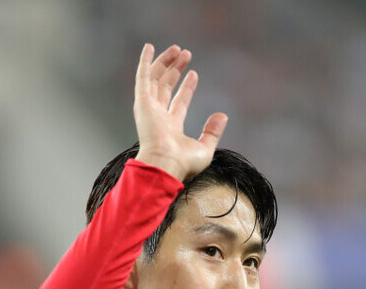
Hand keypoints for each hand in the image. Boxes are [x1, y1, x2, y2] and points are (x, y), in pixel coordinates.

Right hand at [133, 43, 227, 180]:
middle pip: (166, 87)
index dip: (186, 87)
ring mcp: (149, 109)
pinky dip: (145, 62)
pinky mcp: (142, 102)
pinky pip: (143, 77)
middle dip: (175, 70)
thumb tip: (222, 115)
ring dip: (166, 62)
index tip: (194, 73)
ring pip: (156, 79)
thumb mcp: (205, 148)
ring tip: (178, 48)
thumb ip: (212, 132)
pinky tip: (149, 47)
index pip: (179, 102)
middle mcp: (157, 117)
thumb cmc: (184, 163)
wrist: (165, 164)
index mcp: (170, 128)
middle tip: (186, 54)